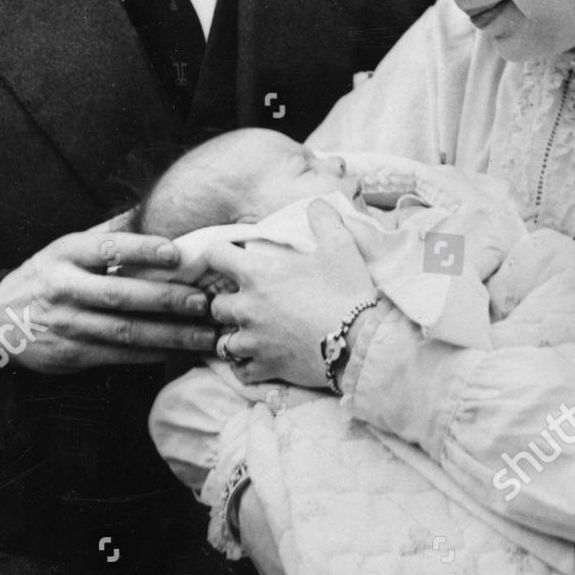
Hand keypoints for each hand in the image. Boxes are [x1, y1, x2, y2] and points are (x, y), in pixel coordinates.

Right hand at [0, 216, 215, 374]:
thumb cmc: (46, 276)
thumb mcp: (66, 247)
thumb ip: (107, 232)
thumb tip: (149, 208)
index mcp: (66, 254)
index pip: (107, 248)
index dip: (142, 249)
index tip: (176, 252)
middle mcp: (65, 288)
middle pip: (120, 295)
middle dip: (166, 299)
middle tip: (202, 301)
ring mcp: (68, 324)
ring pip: (125, 331)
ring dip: (169, 335)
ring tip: (204, 334)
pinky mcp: (72, 354)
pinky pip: (119, 356)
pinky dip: (152, 354)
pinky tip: (179, 351)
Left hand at [206, 201, 377, 386]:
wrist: (361, 342)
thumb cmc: (347, 291)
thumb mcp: (340, 245)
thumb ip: (324, 218)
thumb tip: (316, 204)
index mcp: (257, 274)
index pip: (215, 255)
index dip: (220, 253)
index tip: (231, 257)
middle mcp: (246, 308)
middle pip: (214, 303)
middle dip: (226, 300)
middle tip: (245, 299)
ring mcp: (253, 340)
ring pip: (221, 340)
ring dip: (232, 335)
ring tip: (248, 332)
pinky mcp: (265, 367)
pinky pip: (239, 369)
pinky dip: (243, 365)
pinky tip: (255, 358)